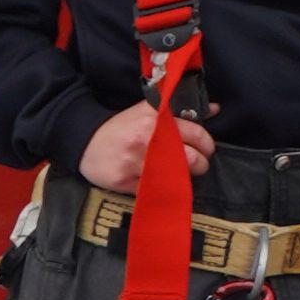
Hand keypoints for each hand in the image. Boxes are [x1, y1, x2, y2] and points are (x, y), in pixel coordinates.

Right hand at [76, 104, 215, 195]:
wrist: (85, 141)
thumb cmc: (122, 126)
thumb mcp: (149, 111)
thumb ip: (181, 110)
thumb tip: (214, 109)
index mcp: (156, 120)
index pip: (197, 134)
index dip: (207, 144)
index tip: (206, 148)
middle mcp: (147, 141)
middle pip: (192, 159)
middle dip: (201, 164)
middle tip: (198, 163)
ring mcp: (136, 163)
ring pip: (177, 177)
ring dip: (183, 177)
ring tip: (179, 172)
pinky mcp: (125, 182)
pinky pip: (156, 190)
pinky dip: (161, 188)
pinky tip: (159, 181)